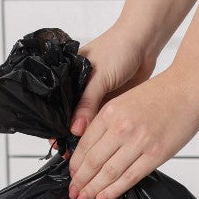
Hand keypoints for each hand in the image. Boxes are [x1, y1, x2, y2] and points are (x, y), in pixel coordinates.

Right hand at [47, 26, 156, 153]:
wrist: (144, 43)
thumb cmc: (119, 49)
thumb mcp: (99, 76)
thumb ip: (87, 103)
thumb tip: (75, 130)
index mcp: (68, 78)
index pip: (55, 106)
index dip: (55, 125)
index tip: (56, 143)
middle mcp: (79, 89)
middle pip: (69, 118)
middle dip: (68, 136)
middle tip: (69, 155)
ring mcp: (94, 96)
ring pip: (85, 123)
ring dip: (84, 138)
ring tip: (81, 155)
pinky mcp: (109, 103)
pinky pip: (100, 122)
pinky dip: (98, 134)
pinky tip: (96, 146)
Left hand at [68, 69, 198, 198]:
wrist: (189, 87)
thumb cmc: (161, 93)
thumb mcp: (125, 100)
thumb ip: (108, 122)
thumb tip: (95, 148)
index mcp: (110, 112)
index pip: (84, 145)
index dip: (75, 164)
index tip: (72, 175)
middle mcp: (121, 127)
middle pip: (93, 161)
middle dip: (80, 181)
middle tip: (74, 193)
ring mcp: (139, 142)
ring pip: (109, 172)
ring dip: (94, 189)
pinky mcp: (156, 154)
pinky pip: (130, 177)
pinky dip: (114, 190)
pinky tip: (103, 198)